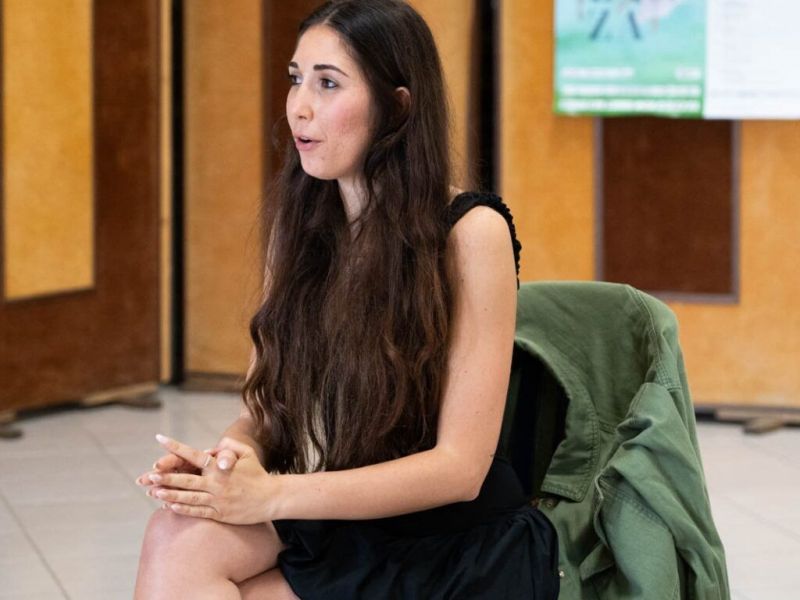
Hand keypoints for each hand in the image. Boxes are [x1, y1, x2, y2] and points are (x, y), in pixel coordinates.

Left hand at [145, 434, 280, 524]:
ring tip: (154, 493)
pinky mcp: (220, 514)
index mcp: (220, 467)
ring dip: (170, 495)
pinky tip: (171, 507)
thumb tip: (211, 448)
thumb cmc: (258, 474)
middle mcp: (216, 483)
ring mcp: (217, 500)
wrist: (271, 498)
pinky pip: (198, 512)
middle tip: (149, 476)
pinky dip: (183, 509)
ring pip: (189, 498)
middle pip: (186, 480)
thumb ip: (229, 446)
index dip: (175, 447)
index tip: (159, 439)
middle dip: (167, 478)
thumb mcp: (247, 453)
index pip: (193, 455)